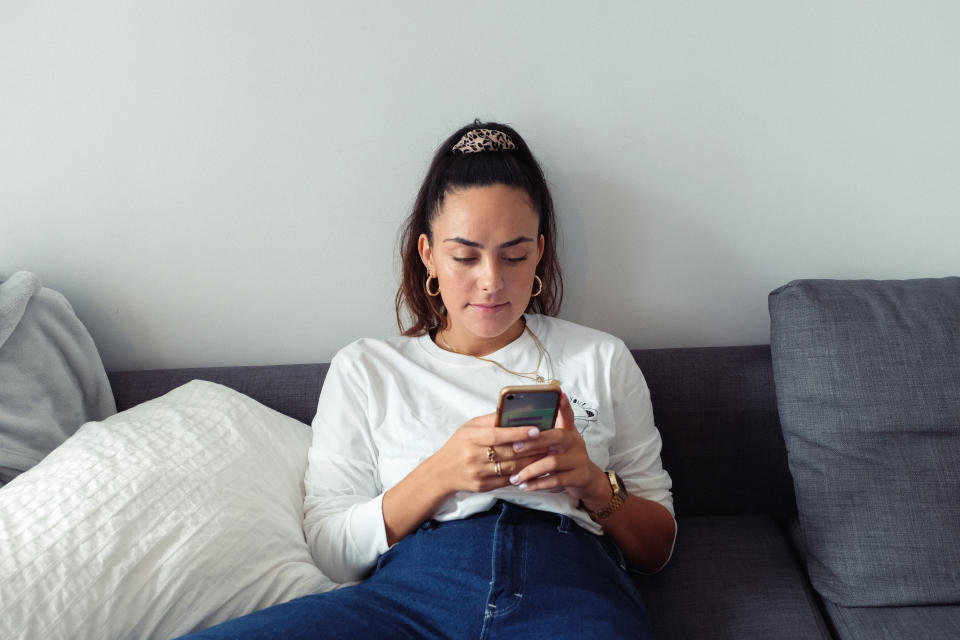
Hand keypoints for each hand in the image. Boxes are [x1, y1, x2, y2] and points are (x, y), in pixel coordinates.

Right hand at [427, 413, 551, 494]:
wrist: (441, 473)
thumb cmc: (459, 445)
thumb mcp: (469, 427)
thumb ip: (490, 420)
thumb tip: (514, 410)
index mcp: (471, 437)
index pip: (498, 434)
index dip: (518, 432)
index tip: (537, 429)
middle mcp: (474, 456)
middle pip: (509, 452)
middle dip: (533, 447)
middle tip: (552, 441)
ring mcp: (479, 473)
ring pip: (512, 467)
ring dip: (533, 461)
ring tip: (549, 454)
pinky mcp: (483, 486)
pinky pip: (508, 480)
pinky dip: (524, 474)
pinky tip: (535, 468)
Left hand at [506, 394, 610, 504]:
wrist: (587, 481)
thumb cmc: (566, 458)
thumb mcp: (560, 443)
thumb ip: (547, 432)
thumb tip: (524, 420)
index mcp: (569, 432)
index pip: (567, 415)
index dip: (563, 405)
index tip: (559, 393)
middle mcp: (575, 442)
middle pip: (556, 437)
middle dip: (533, 442)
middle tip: (514, 447)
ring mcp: (579, 459)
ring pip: (553, 462)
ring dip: (531, 470)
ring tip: (515, 477)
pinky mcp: (580, 476)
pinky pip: (556, 479)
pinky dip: (538, 484)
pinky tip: (525, 486)